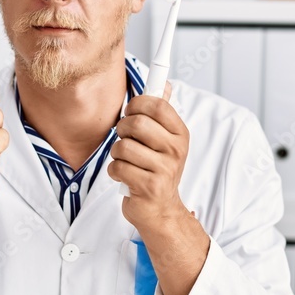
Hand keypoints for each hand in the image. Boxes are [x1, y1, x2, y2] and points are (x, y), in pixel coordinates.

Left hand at [108, 81, 189, 230]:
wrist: (161, 210)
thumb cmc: (157, 170)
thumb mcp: (166, 141)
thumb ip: (162, 113)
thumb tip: (164, 83)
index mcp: (180, 134)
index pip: (157, 105)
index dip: (137, 103)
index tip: (130, 111)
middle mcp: (176, 150)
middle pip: (137, 124)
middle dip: (122, 129)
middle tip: (125, 138)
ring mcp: (164, 170)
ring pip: (123, 147)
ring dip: (117, 153)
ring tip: (126, 161)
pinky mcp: (148, 187)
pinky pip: (117, 167)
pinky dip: (114, 171)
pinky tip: (125, 176)